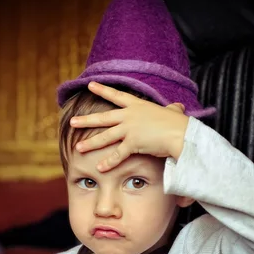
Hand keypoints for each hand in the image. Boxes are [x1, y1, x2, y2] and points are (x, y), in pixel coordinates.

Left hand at [70, 82, 188, 171]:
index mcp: (138, 106)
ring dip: (91, 143)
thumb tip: (178, 107)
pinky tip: (100, 168)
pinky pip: (118, 155)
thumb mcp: (173, 112)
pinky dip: (109, 162)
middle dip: (86, 120)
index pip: (116, 95)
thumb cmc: (179, 123)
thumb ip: (172, 109)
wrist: (181, 133)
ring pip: (106, 137)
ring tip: (78, 147)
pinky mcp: (133, 143)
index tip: (90, 85)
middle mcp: (130, 115)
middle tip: (72, 122)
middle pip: (104, 118)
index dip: (103, 90)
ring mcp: (130, 129)